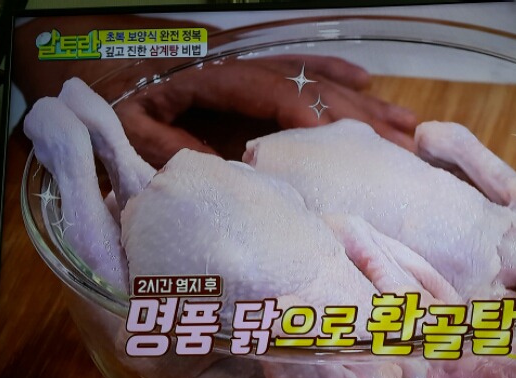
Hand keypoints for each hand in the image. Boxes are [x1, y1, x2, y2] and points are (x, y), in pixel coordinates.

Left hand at [112, 55, 417, 166]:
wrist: (109, 75)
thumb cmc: (124, 106)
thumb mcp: (136, 129)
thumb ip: (171, 146)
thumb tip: (217, 168)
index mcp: (214, 79)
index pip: (269, 91)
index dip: (302, 111)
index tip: (333, 138)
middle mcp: (246, 71)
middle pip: (310, 88)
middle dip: (356, 119)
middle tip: (397, 147)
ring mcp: (258, 73)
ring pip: (319, 83)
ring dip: (363, 104)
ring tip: (405, 126)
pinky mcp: (261, 81)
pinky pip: (306, 72)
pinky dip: (338, 76)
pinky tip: (367, 84)